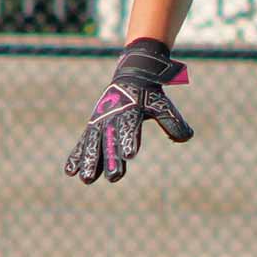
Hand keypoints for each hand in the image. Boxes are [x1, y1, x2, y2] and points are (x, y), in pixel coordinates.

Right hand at [64, 38, 193, 184]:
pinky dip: (76, 155)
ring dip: (90, 162)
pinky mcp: (93, 126)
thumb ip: (174, 122)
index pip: (130, 127)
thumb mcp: (163, 105)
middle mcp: (113, 116)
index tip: (130, 155)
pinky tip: (69, 172)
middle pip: (111, 140)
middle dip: (111, 159)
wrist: (130, 76)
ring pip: (93, 143)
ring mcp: (100, 121)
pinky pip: (83, 142)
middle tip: (114, 177)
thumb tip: (186, 137)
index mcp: (131, 110)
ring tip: (86, 180)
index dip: (130, 140)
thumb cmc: (150, 95)